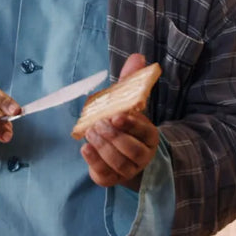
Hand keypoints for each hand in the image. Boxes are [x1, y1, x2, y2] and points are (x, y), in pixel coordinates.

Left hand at [79, 54, 159, 189]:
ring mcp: (128, 170)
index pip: (145, 132)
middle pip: (131, 150)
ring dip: (102, 146)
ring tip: (91, 132)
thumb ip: (131, 81)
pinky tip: (85, 148)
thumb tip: (137, 57)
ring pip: (118, 162)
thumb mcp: (129, 103)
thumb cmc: (126, 126)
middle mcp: (142, 156)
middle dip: (113, 136)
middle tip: (98, 123)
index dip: (131, 125)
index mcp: (149, 136)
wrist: (126, 156)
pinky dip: (94, 161)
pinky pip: (104, 174)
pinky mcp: (112, 179)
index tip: (116, 116)